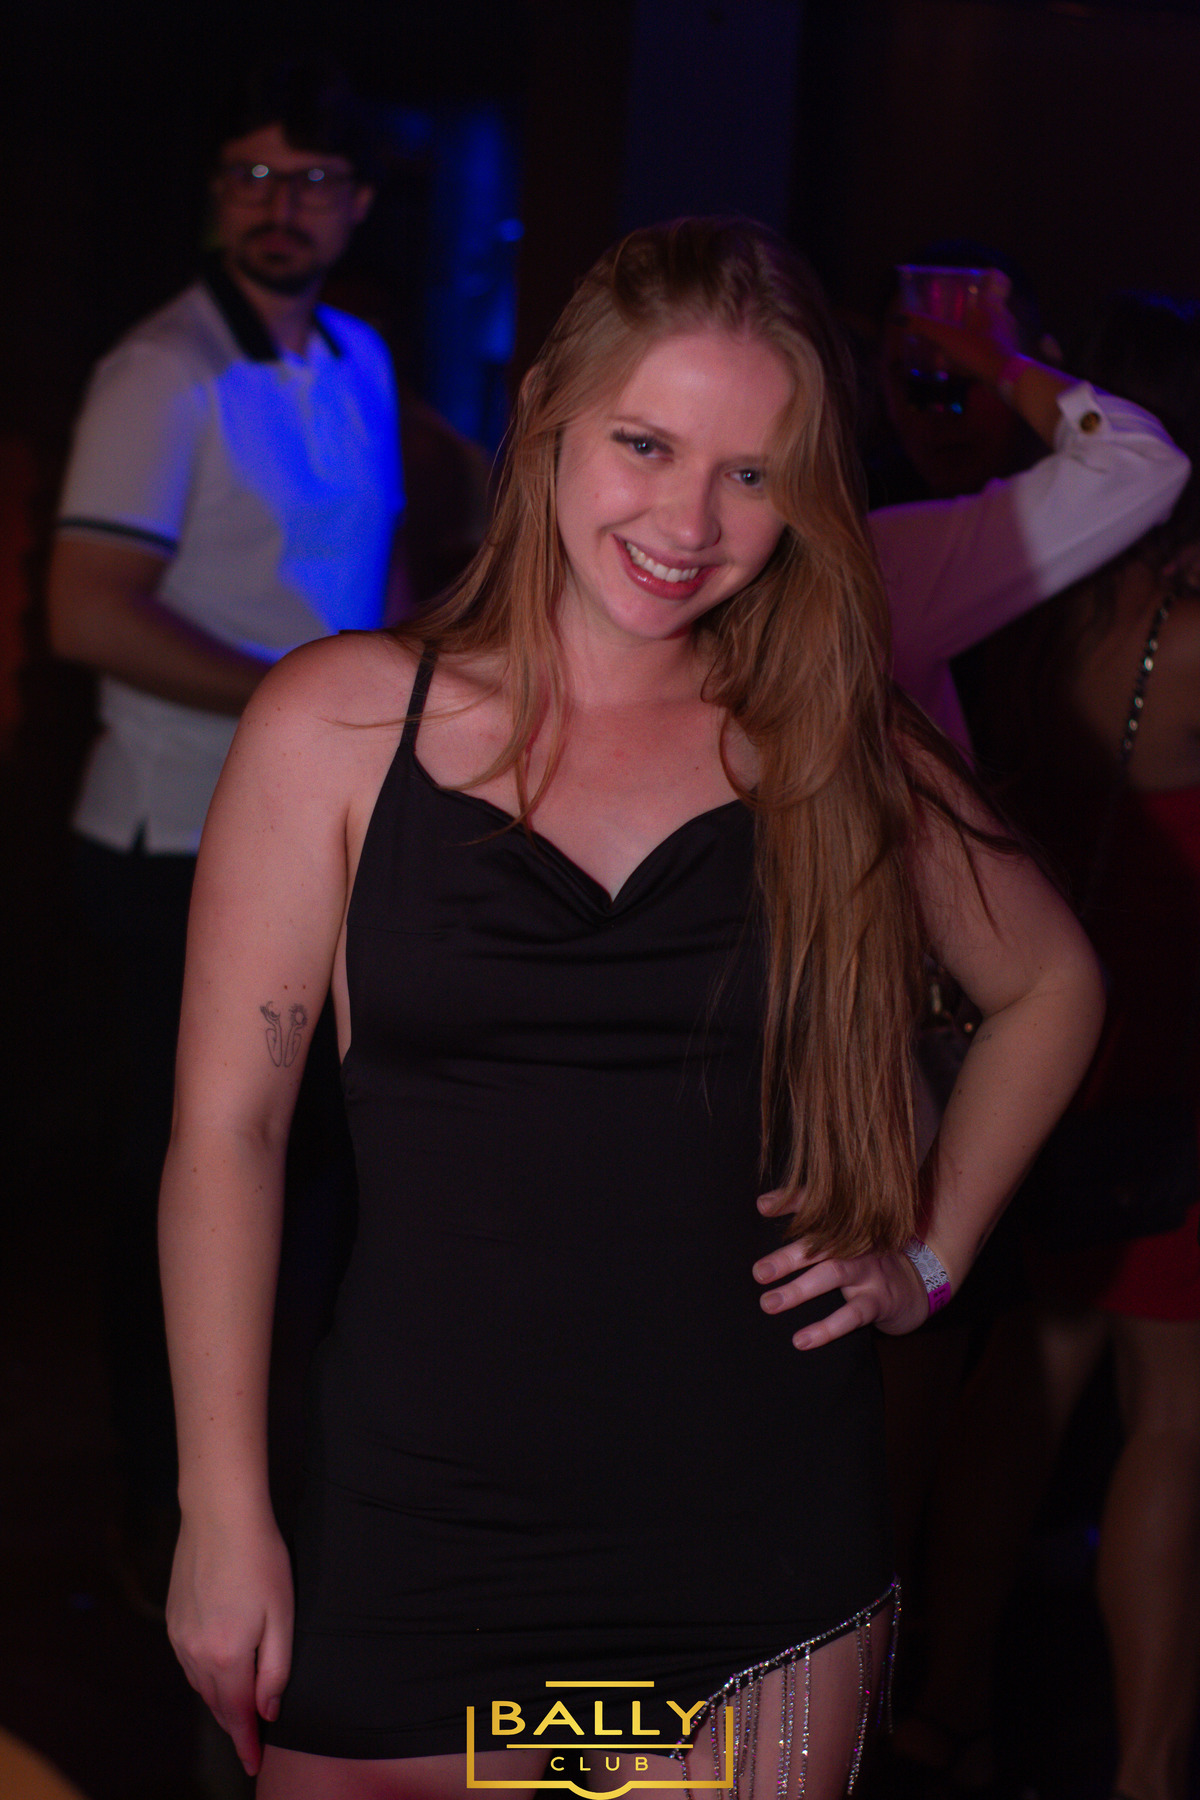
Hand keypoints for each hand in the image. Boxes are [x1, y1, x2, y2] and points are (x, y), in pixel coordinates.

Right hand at [166, 1506, 293, 1776]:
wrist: (219, 1516)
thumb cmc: (260, 1559)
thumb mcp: (282, 1613)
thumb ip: (276, 1667)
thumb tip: (268, 1709)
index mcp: (227, 1656)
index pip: (238, 1714)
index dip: (247, 1742)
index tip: (254, 1763)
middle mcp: (196, 1654)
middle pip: (217, 1705)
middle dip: (234, 1727)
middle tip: (249, 1745)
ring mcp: (180, 1638)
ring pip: (201, 1686)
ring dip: (220, 1703)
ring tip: (238, 1713)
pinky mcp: (174, 1621)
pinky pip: (189, 1664)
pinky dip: (205, 1678)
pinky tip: (217, 1674)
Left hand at [752, 1190, 929, 1347]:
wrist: (915, 1285)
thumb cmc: (864, 1258)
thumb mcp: (845, 1237)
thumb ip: (809, 1222)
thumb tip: (761, 1204)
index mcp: (845, 1224)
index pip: (818, 1206)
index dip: (790, 1203)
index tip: (762, 1206)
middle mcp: (857, 1242)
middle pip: (821, 1243)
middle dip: (787, 1257)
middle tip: (758, 1272)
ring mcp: (869, 1270)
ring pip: (833, 1274)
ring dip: (799, 1290)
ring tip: (769, 1303)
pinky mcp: (878, 1301)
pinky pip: (852, 1315)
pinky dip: (826, 1328)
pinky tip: (801, 1340)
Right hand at [900, 269, 1020, 388]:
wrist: (1004, 378)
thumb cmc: (977, 350)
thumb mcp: (946, 337)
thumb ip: (924, 326)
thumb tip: (899, 317)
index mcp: (991, 306)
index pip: (992, 281)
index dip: (981, 280)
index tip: (968, 286)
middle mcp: (1002, 317)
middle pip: (989, 306)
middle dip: (974, 310)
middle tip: (958, 315)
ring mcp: (1007, 337)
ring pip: (990, 328)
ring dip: (977, 332)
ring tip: (960, 338)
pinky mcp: (1007, 356)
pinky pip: (991, 347)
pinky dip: (981, 350)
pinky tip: (969, 360)